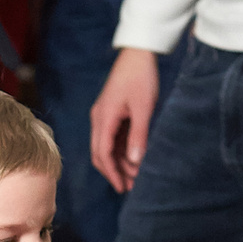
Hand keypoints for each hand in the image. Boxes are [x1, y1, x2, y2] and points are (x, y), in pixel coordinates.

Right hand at [90, 47, 160, 192]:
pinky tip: (134, 158)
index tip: (122, 188)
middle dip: (114, 171)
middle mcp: (99, 118)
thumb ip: (138, 136)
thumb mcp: (144, 108)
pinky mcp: (111, 112)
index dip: (112, 173)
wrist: (138, 53)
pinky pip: (112, 137)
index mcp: (104, 117)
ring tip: (136, 175)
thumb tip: (134, 162)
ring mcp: (104, 115)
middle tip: (130, 187)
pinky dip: (121, 150)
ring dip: (119, 162)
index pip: (102, 153)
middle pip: (100, 153)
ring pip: (106, 146)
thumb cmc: (141, 77)